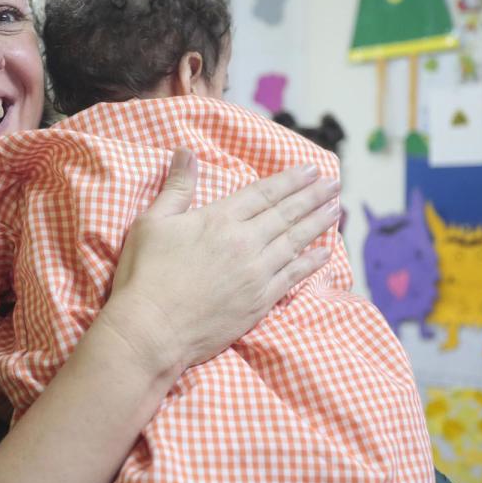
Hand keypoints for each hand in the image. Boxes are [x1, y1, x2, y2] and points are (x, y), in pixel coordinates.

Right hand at [102, 148, 340, 374]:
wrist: (151, 330)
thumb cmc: (145, 275)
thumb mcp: (151, 222)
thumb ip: (176, 187)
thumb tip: (186, 152)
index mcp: (220, 219)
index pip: (264, 192)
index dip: (290, 180)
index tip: (311, 169)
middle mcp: (245, 242)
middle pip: (287, 214)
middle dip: (313, 196)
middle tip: (335, 184)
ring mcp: (257, 274)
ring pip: (296, 242)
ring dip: (318, 224)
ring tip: (336, 209)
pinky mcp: (260, 302)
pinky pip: (294, 277)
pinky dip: (312, 263)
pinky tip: (325, 253)